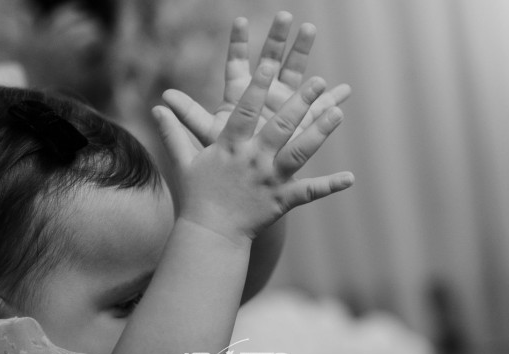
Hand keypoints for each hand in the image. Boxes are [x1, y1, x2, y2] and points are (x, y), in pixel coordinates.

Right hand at [152, 63, 353, 243]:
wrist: (210, 233)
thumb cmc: (198, 195)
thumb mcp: (184, 161)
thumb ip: (174, 132)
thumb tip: (156, 106)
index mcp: (230, 147)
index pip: (244, 111)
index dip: (257, 86)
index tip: (270, 64)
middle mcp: (252, 160)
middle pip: (278, 127)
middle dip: (298, 102)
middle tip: (316, 81)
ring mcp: (270, 180)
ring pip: (299, 153)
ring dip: (319, 133)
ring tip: (338, 113)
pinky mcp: (282, 201)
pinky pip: (309, 192)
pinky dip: (330, 186)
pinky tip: (350, 177)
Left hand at [161, 11, 350, 146]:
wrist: (247, 181)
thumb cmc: (226, 160)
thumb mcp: (209, 136)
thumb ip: (190, 117)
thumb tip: (163, 99)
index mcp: (241, 98)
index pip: (239, 65)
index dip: (239, 44)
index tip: (239, 21)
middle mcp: (264, 97)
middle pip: (272, 62)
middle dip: (278, 39)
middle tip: (286, 17)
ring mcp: (285, 107)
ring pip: (297, 77)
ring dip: (303, 54)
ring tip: (309, 30)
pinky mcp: (302, 124)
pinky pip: (319, 111)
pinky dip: (332, 102)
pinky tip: (345, 90)